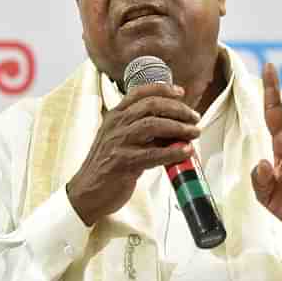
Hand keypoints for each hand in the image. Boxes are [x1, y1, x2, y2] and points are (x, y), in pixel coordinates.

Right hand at [67, 83, 199, 225]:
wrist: (87, 191)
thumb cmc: (107, 165)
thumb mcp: (121, 140)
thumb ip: (143, 131)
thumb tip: (175, 128)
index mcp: (115, 116)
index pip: (140, 93)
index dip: (162, 89)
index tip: (180, 92)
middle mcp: (116, 125)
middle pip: (151, 106)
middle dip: (178, 109)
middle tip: (194, 117)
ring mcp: (119, 142)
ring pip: (154, 125)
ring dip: (179, 128)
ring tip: (194, 132)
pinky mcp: (123, 162)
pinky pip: (154, 154)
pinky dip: (173, 152)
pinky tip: (185, 152)